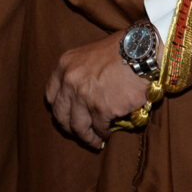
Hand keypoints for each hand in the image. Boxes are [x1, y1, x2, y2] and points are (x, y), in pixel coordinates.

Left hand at [45, 30, 160, 149]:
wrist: (140, 51)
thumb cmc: (119, 50)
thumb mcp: (88, 55)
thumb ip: (78, 73)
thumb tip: (77, 97)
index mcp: (64, 65)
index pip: (51, 95)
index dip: (59, 108)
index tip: (67, 116)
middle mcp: (69, 80)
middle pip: (60, 114)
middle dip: (69, 127)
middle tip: (80, 133)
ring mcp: (84, 95)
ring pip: (78, 127)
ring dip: (86, 137)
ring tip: (95, 141)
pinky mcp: (102, 108)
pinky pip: (99, 128)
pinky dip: (103, 134)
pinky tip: (107, 134)